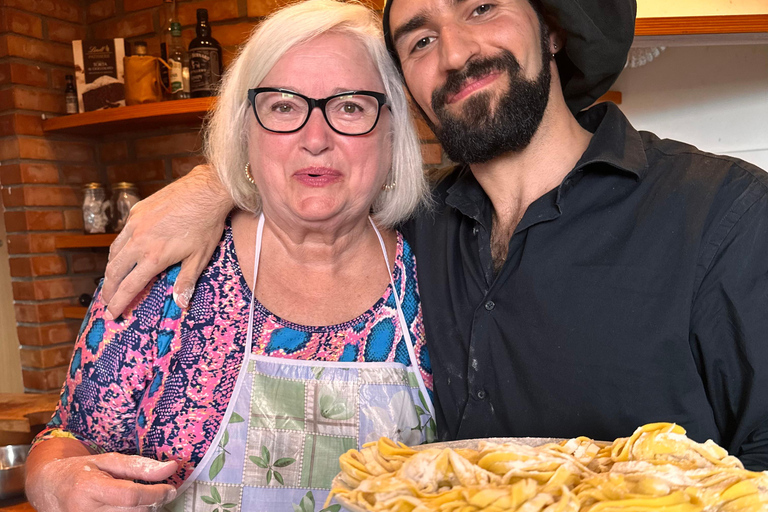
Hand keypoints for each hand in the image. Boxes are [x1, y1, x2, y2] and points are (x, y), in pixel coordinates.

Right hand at [26, 452, 177, 511]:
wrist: (48, 489)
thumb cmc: (79, 472)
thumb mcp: (108, 461)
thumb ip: (139, 466)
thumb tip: (171, 468)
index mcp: (88, 488)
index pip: (130, 496)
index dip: (156, 494)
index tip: (170, 489)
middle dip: (151, 503)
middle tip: (155, 493)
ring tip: (138, 501)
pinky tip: (128, 508)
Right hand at [102, 164, 232, 318]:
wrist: (205, 191)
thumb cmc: (206, 225)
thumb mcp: (199, 257)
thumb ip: (186, 281)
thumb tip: (180, 304)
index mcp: (154, 257)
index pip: (129, 286)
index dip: (118, 303)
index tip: (112, 314)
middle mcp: (139, 241)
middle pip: (114, 271)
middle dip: (108, 289)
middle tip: (107, 301)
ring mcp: (135, 224)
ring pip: (114, 252)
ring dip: (111, 269)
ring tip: (112, 281)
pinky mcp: (136, 211)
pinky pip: (122, 234)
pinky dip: (119, 249)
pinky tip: (124, 253)